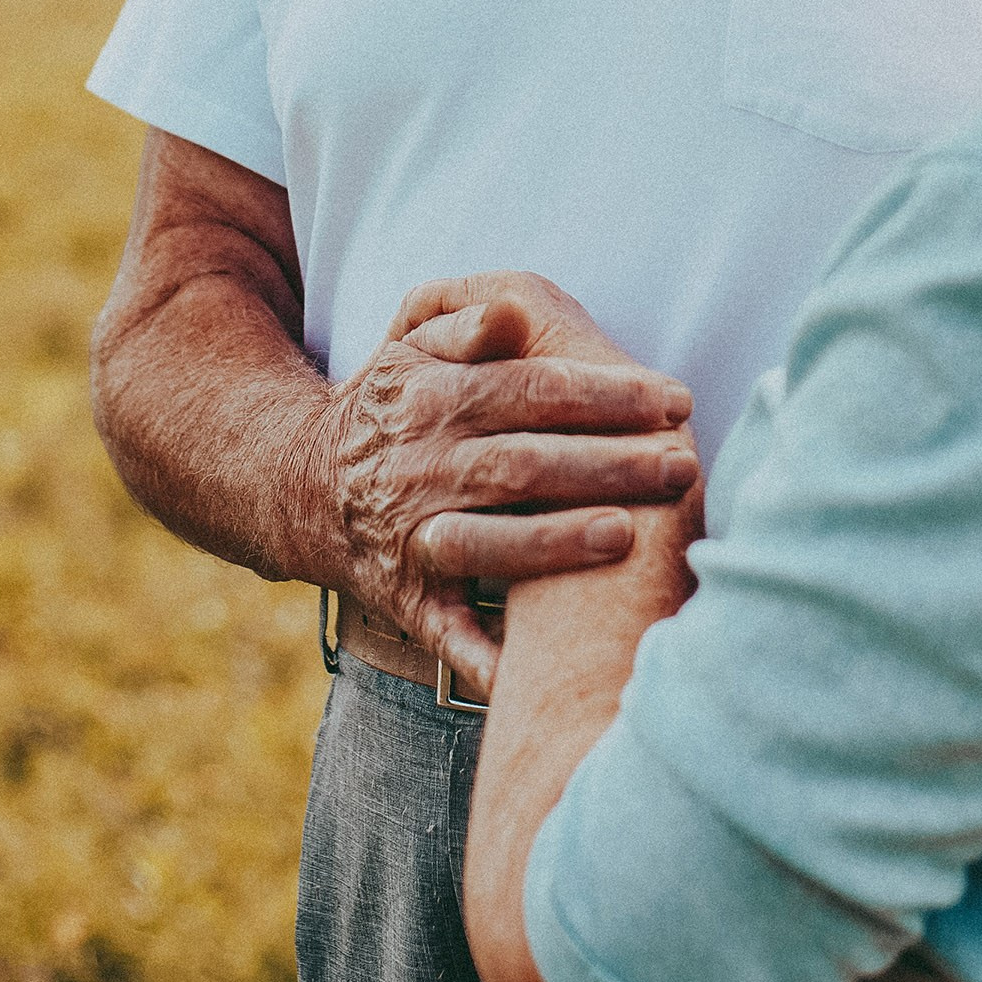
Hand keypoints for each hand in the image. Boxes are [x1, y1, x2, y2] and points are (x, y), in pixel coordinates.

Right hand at [301, 283, 696, 695]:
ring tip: (628, 534)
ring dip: (556, 542)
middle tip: (682, 466)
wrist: (299, 484)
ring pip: (487, 542)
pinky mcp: (406, 597)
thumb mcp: (411, 350)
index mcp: (429, 399)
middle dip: (608, 465)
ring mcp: (411, 536)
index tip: (674, 400)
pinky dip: (489, 659)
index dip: (605, 394)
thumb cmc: (391, 407)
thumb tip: (513, 309)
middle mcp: (418, 467)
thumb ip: (467, 327)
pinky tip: (539, 672)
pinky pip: (449, 633)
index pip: (531, 390)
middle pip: (522, 464)